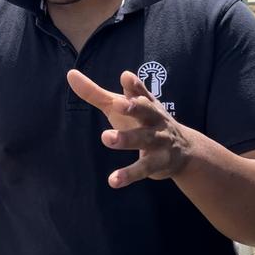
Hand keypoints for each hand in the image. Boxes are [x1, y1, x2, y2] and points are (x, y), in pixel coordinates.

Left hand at [67, 69, 191, 188]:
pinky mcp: (158, 163)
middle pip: (146, 111)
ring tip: (106, 138)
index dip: (133, 85)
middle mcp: (155, 119)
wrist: (184, 150)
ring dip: (126, 139)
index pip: (140, 91)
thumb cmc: (143, 120)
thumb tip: (70, 74)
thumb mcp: (120, 105)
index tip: (125, 78)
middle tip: (118, 104)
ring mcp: (159, 140)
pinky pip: (143, 168)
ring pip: (143, 139)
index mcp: (145, 102)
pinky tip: (113, 180)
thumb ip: (95, 92)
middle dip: (134, 107)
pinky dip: (129, 174)